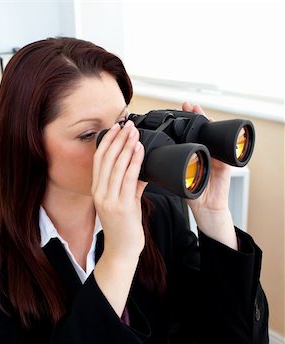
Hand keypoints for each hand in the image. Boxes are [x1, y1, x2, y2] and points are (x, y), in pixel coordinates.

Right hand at [92, 120, 147, 315]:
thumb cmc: (123, 227)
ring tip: (135, 132)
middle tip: (128, 124)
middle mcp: (100, 193)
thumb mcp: (124, 201)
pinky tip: (140, 150)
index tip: (117, 127)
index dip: (108, 141)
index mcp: (98, 190)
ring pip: (116, 166)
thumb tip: (141, 167)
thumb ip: (130, 184)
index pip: (99, 160)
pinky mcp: (121, 206)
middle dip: (117, 139)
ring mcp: (109, 199)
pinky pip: (128, 178)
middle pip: (106, 159)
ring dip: (126, 146)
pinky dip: (134, 161)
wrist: (122, 250)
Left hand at [182, 102, 236, 248]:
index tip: (177, 110)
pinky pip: (223, 147)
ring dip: (205, 120)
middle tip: (187, 104)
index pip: (188, 134)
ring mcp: (215, 156)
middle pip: (200, 129)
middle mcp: (205, 153)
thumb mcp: (177, 179)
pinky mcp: (224, 164)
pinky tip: (212, 127)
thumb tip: (148, 160)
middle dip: (195, 115)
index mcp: (193, 156)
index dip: (183, 122)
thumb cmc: (193, 196)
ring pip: (211, 134)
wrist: (207, 210)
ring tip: (197, 109)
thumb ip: (168, 169)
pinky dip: (218, 137)